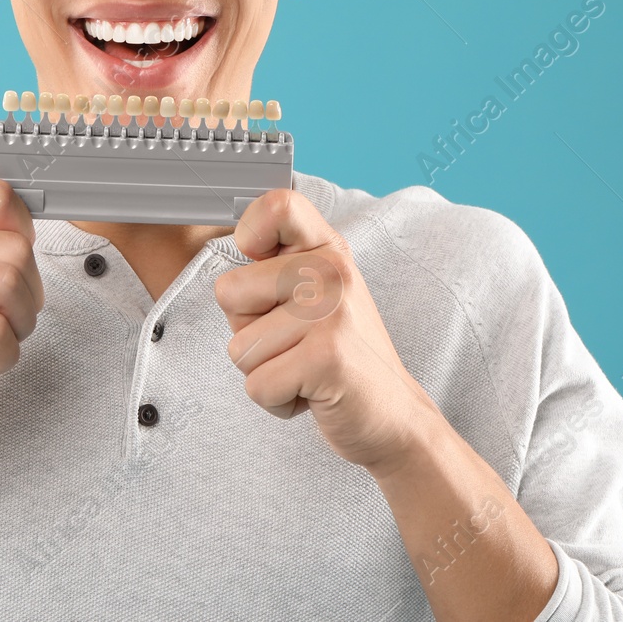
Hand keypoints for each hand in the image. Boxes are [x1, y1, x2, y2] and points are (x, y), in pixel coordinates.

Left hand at [215, 188, 440, 473]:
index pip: (277, 205)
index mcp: (327, 249)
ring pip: (239, 347)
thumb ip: (277, 268)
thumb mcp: (318, 295)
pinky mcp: (326, 358)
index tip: (263, 266)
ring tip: (306, 370)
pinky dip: (276, 401)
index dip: (249, 233)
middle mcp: (332, 271)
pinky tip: (311, 393)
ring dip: (265, 371)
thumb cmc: (340, 355)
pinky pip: (257, 385)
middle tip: (295, 344)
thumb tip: (229, 256)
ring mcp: (331, 312)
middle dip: (248, 331)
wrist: (393, 416)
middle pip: (229, 291)